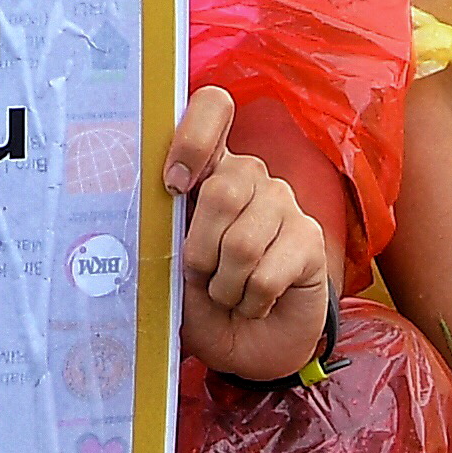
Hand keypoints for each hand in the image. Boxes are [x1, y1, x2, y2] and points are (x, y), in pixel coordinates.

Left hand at [163, 80, 335, 382]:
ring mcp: (284, 203)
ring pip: (241, 243)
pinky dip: (250, 303)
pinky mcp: (310, 239)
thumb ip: (160, 238)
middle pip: (222, 191)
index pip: (213, 108)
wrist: (251, 344)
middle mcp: (250, 175)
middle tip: (201, 278)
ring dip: (224, 287)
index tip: (174, 185)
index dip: (192, 138)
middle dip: (199, 253)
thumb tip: (142, 221)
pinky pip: (266, 275)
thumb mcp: (171, 270)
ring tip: (228, 294)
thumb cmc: (203, 300)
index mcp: (209, 167)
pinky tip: (256, 303)